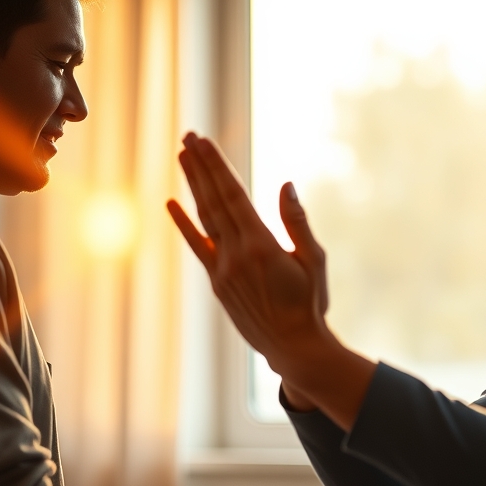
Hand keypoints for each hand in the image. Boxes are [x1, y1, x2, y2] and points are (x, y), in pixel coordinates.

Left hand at [167, 133, 328, 375]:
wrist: (294, 348)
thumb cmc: (311, 303)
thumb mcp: (314, 260)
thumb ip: (296, 222)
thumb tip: (285, 185)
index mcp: (261, 245)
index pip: (233, 195)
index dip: (216, 166)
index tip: (204, 142)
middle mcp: (236, 255)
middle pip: (213, 200)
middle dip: (200, 167)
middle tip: (188, 136)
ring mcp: (223, 269)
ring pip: (203, 218)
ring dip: (192, 185)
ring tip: (182, 157)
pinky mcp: (218, 282)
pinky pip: (197, 246)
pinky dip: (183, 224)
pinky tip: (172, 204)